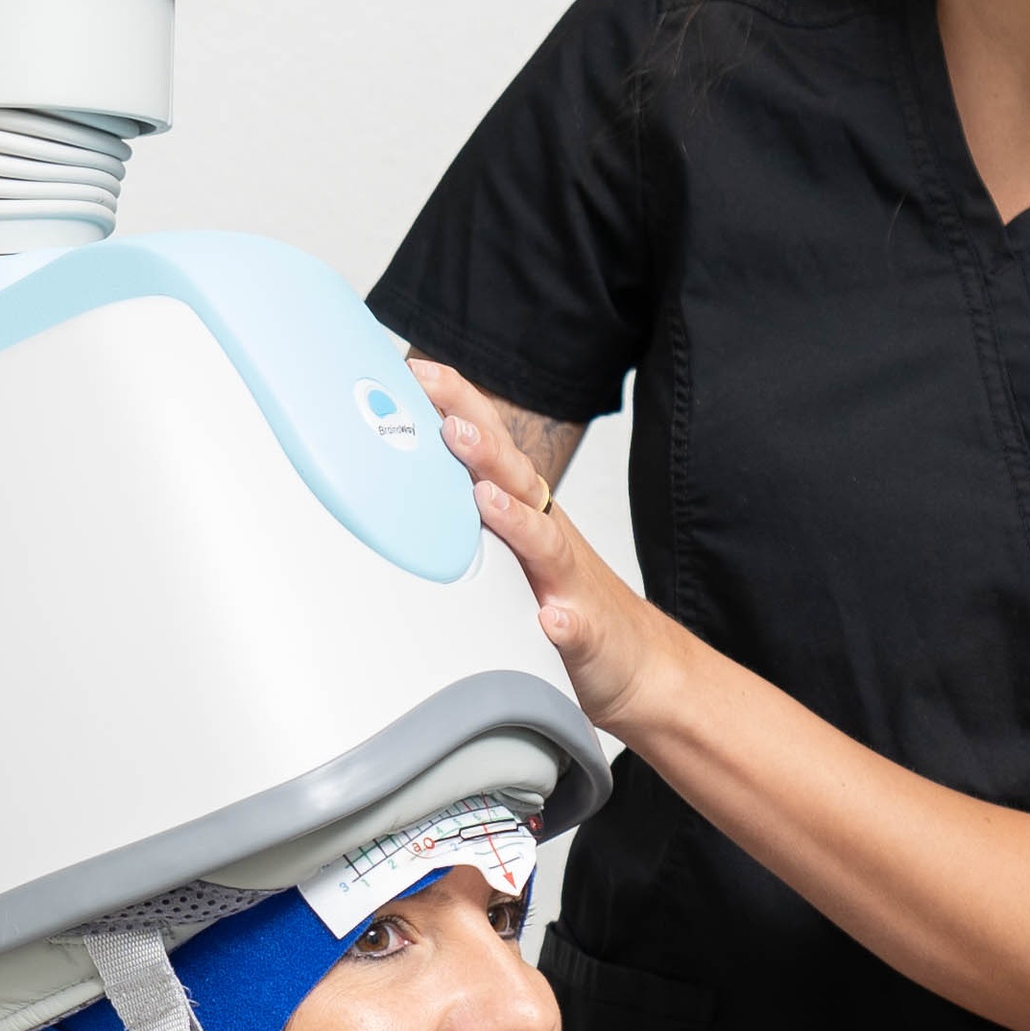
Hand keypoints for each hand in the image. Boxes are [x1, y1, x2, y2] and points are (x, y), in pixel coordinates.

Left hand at [408, 363, 687, 737]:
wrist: (632, 658)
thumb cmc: (560, 596)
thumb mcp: (504, 547)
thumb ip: (463, 512)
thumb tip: (397, 475)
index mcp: (522, 511)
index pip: (490, 446)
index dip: (459, 406)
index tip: (419, 371)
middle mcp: (546, 535)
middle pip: (516, 478)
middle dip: (482, 447)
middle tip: (448, 425)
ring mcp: (567, 583)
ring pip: (543, 542)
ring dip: (515, 519)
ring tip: (486, 499)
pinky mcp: (585, 634)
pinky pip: (573, 626)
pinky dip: (563, 620)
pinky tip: (551, 618)